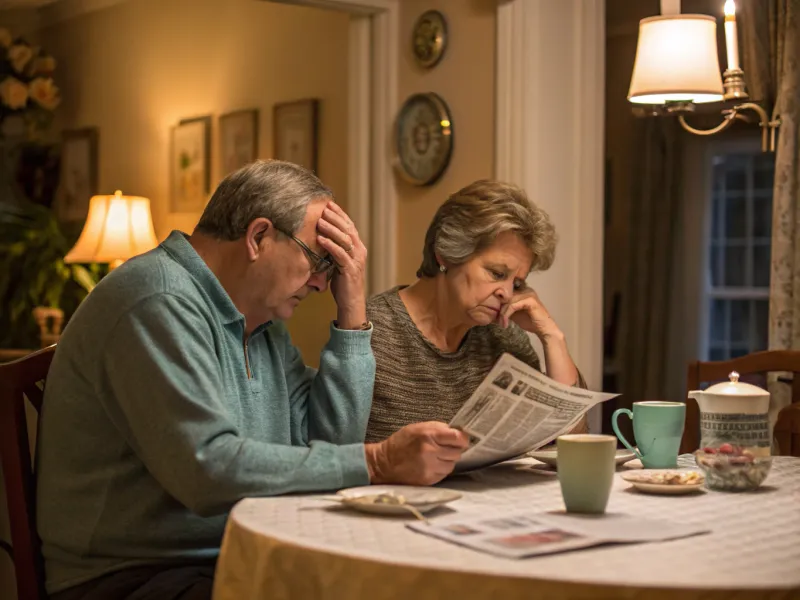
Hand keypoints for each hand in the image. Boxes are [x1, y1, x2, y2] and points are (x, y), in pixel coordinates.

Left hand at [316, 201, 367, 328]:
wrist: (351, 302)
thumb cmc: (343, 283)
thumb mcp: (339, 262)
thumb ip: (335, 249)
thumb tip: (321, 236)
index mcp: (358, 248)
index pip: (350, 226)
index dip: (340, 214)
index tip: (329, 204)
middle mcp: (360, 251)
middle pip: (348, 229)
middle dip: (335, 218)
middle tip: (324, 208)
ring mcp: (356, 260)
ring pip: (344, 239)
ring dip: (331, 229)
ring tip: (320, 221)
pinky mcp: (350, 269)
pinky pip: (339, 254)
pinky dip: (330, 245)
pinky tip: (320, 238)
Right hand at [364, 422, 469, 485]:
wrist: (384, 463)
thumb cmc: (401, 442)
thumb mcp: (418, 427)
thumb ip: (438, 428)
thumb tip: (457, 432)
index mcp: (428, 435)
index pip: (458, 437)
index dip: (462, 438)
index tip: (461, 439)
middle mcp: (430, 451)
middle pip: (457, 452)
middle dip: (454, 449)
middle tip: (445, 447)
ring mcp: (430, 467)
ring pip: (452, 464)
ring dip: (448, 460)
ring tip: (437, 456)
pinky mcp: (428, 480)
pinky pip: (444, 473)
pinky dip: (441, 469)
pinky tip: (432, 464)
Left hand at [498, 289, 562, 341]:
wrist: (544, 330)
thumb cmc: (530, 322)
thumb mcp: (514, 313)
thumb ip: (506, 308)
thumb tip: (493, 308)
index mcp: (522, 290)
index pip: (506, 293)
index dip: (499, 302)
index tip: (495, 315)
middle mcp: (525, 289)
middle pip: (506, 297)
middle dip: (500, 309)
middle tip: (497, 321)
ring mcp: (528, 293)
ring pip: (508, 301)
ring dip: (503, 314)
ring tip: (502, 323)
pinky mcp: (530, 300)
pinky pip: (513, 305)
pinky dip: (507, 315)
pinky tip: (506, 323)